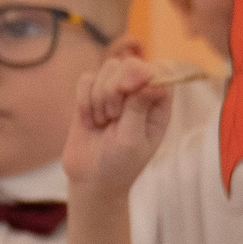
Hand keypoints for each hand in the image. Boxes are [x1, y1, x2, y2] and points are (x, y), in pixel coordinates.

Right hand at [64, 52, 176, 194]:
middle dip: (116, 87)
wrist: (91, 179)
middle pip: (130, 64)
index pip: (158, 72)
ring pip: (108, 68)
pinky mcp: (92, 95)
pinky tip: (89, 121)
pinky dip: (84, 100)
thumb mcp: (133, 139)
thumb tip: (149, 76)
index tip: (127, 89)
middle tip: (112, 115)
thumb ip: (139, 107)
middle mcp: (139, 94)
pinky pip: (86, 79)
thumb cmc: (120, 164)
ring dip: (100, 96)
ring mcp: (115, 92)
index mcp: (157, 105)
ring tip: (103, 122)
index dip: (142, 74)